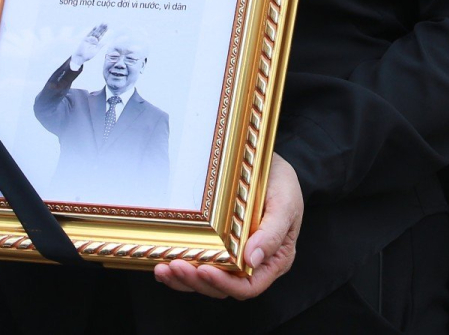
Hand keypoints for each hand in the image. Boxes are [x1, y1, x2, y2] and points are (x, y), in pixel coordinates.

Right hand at [71, 22, 107, 70]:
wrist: (81, 57)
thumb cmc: (88, 56)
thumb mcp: (95, 51)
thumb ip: (100, 46)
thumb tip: (106, 42)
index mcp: (96, 43)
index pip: (101, 36)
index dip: (104, 31)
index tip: (108, 27)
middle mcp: (93, 40)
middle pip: (99, 32)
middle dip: (102, 28)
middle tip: (106, 23)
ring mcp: (89, 39)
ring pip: (95, 32)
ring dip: (99, 28)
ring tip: (103, 23)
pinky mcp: (85, 38)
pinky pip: (89, 33)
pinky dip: (92, 30)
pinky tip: (96, 26)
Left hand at [153, 154, 300, 299]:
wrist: (265, 161)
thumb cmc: (281, 182)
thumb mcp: (285, 203)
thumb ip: (273, 233)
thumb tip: (253, 260)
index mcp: (274, 260)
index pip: (249, 286)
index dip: (225, 283)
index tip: (204, 269)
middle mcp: (252, 264)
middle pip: (223, 287)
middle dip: (197, 281)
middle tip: (175, 266)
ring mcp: (233, 257)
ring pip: (207, 281)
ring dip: (184, 279)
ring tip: (164, 269)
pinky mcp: (217, 246)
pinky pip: (199, 264)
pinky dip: (181, 270)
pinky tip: (163, 265)